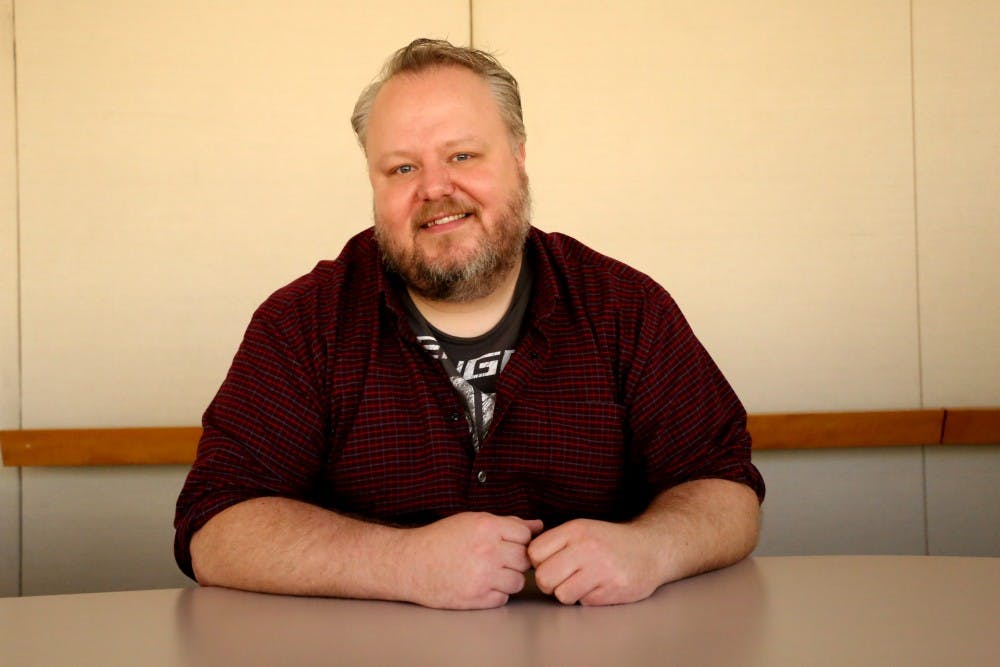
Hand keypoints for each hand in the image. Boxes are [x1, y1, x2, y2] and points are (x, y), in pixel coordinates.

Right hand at [397, 512, 542, 609]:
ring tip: (490, 572)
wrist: (410, 564)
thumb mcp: (472, 521)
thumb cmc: (439, 539)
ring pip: (518, 581)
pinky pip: (502, 598)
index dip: (521, 539)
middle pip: (525, 559)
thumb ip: (507, 523)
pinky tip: (481, 584)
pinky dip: (496, 593)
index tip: (510, 543)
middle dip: (516, 560)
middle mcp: (487, 551)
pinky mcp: (476, 598)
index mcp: (487, 527)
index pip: (526, 534)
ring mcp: (482, 577)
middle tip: (500, 559)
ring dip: (508, 578)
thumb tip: (537, 525)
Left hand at [528, 519, 658, 605]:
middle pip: (544, 577)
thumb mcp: (582, 529)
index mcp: (575, 530)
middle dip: (548, 582)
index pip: (534, 552)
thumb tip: (523, 556)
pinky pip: (584, 602)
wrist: (651, 548)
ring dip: (568, 592)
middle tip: (561, 578)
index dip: (537, 561)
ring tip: (581, 582)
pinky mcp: (613, 589)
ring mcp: (601, 569)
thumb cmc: (609, 541)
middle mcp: (587, 548)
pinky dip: (588, 597)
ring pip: (562, 594)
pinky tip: (599, 585)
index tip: (549, 561)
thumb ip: (555, 540)